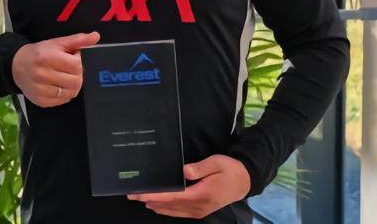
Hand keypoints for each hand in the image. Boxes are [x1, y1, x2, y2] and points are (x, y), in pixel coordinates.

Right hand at [11, 31, 99, 106]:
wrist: (16, 65)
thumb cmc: (40, 53)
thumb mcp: (58, 42)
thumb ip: (78, 40)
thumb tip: (96, 36)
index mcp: (47, 58)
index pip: (76, 66)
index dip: (78, 62)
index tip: (73, 58)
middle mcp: (42, 75)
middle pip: (76, 81)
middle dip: (77, 75)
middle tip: (70, 69)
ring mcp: (40, 90)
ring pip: (71, 93)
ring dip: (73, 85)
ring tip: (65, 77)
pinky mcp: (40, 101)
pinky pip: (63, 101)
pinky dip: (65, 94)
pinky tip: (58, 85)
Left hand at [128, 154, 250, 218]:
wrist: (244, 182)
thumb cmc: (230, 170)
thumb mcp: (217, 163)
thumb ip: (200, 167)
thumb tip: (184, 171)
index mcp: (202, 194)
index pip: (174, 196)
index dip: (156, 196)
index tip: (141, 194)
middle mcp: (199, 206)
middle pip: (170, 205)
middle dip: (150, 200)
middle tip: (132, 195)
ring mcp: (199, 211)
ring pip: (173, 211)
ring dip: (156, 206)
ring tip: (140, 200)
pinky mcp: (199, 211)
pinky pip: (179, 213)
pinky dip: (166, 210)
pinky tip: (157, 207)